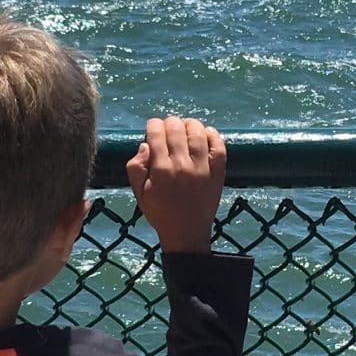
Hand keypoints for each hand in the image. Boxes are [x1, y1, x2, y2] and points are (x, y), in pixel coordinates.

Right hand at [127, 115, 226, 253]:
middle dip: (169, 122)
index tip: (152, 127)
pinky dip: (213, 135)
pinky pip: (219, 147)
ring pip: (198, 133)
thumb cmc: (160, 213)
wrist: (186, 233)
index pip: (156, 134)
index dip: (153, 125)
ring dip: (190, 124)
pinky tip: (206, 133)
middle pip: (176, 129)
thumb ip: (136, 167)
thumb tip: (145, 144)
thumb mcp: (139, 193)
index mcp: (161, 170)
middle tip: (168, 127)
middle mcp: (182, 165)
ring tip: (185, 126)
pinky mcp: (218, 173)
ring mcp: (203, 168)